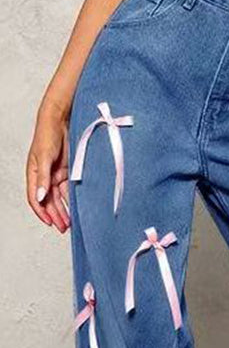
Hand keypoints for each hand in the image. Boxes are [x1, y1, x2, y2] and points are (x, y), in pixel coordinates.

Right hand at [26, 100, 70, 232]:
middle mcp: (44, 176)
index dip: (41, 212)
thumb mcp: (45, 156)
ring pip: (58, 198)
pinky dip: (71, 200)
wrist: (62, 119)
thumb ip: (43, 178)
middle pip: (48, 201)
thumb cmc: (48, 133)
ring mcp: (55, 174)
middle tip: (63, 228)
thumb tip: (40, 198)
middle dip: (55, 215)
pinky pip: (68, 190)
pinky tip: (76, 209)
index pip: (35, 197)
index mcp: (33, 173)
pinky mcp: (67, 171)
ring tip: (69, 224)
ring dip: (63, 211)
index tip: (50, 223)